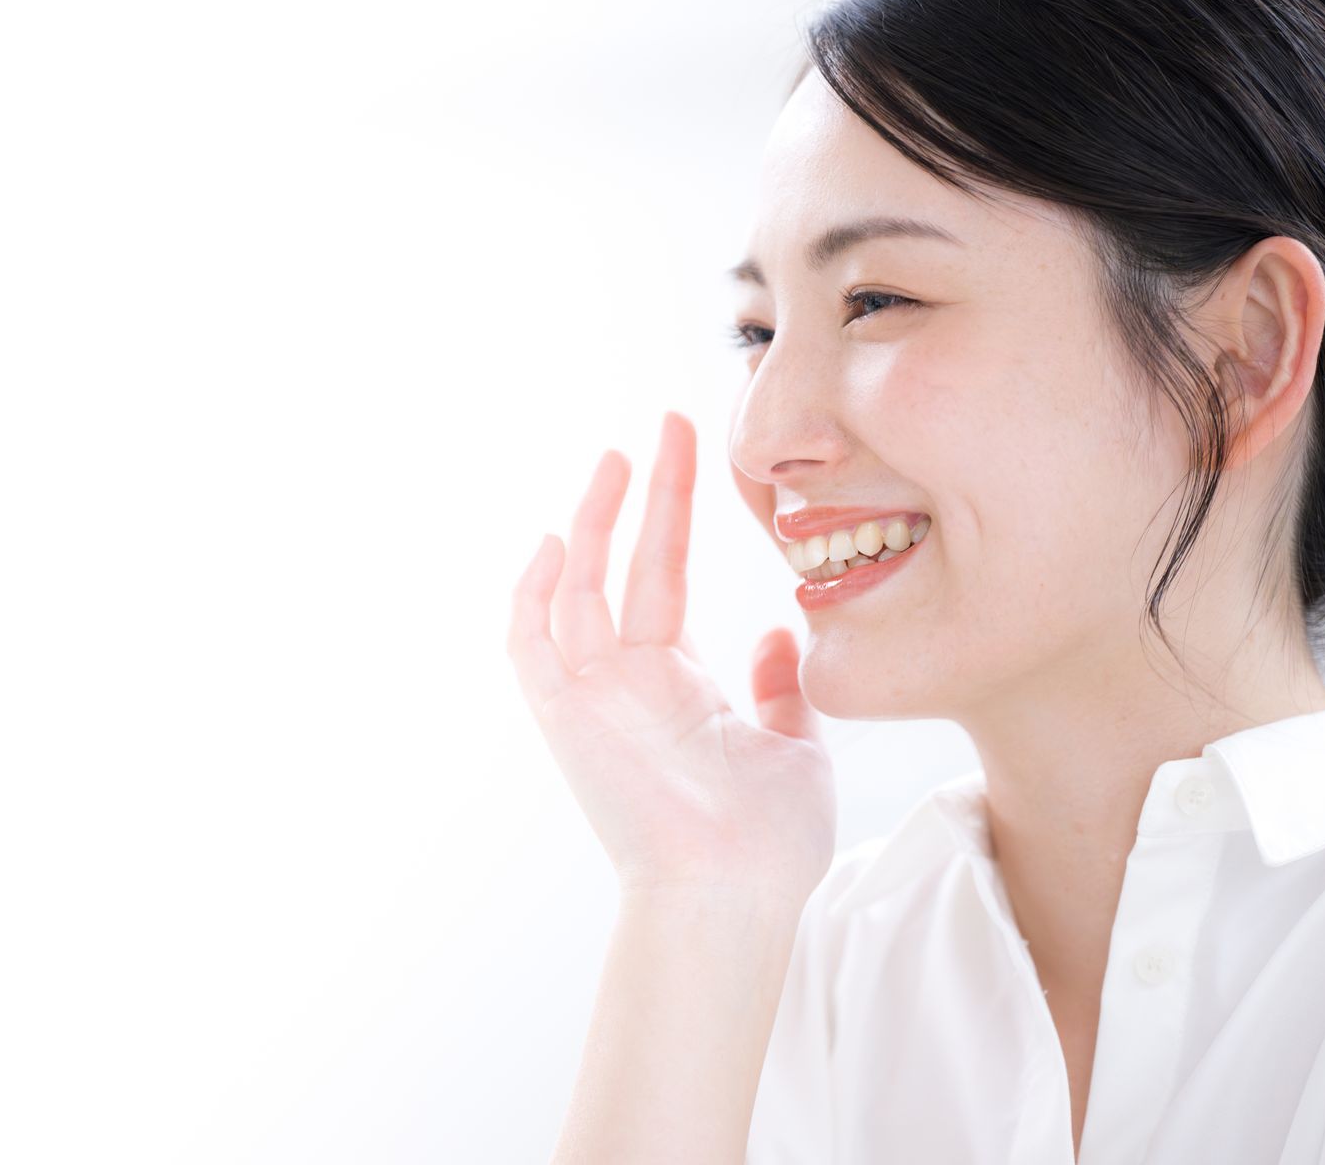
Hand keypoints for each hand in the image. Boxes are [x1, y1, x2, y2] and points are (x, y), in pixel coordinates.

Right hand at [507, 411, 835, 903]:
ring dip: (591, 524)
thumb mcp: (793, 746)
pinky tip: (554, 541)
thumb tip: (779, 630)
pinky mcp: (566, 719)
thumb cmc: (768, 842)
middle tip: (664, 426)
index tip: (692, 450)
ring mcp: (593, 698)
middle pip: (622, 565)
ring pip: (575, 591)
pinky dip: (533, 595)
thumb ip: (781, 687)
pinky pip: (532, 646)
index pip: (664, 577)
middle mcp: (627, 682)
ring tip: (617, 458)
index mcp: (676, 685)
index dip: (672, 512)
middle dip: (640, 494)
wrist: (736, 898)